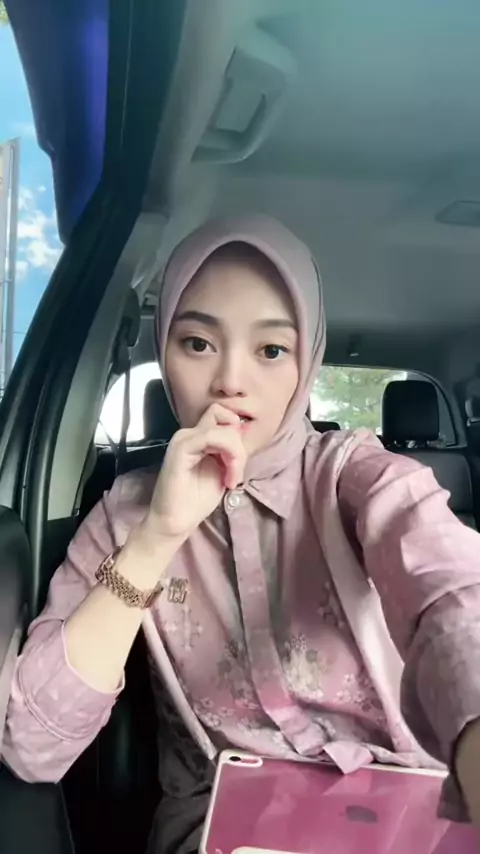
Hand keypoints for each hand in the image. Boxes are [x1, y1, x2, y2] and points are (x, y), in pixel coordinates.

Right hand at [145, 403, 246, 541]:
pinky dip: (228, 455)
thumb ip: (230, 452)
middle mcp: (190, 433)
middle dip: (240, 447)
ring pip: (224, 428)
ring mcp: (184, 438)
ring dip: (236, 454)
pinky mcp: (181, 448)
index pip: (225, 418)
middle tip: (236, 474)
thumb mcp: (222, 470)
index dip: (238, 437)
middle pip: (226, 419)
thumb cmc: (196, 500)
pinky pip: (212, 437)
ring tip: (231, 479)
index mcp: (198, 437)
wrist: (174, 522)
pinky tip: (227, 479)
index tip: (238, 465)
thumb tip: (244, 434)